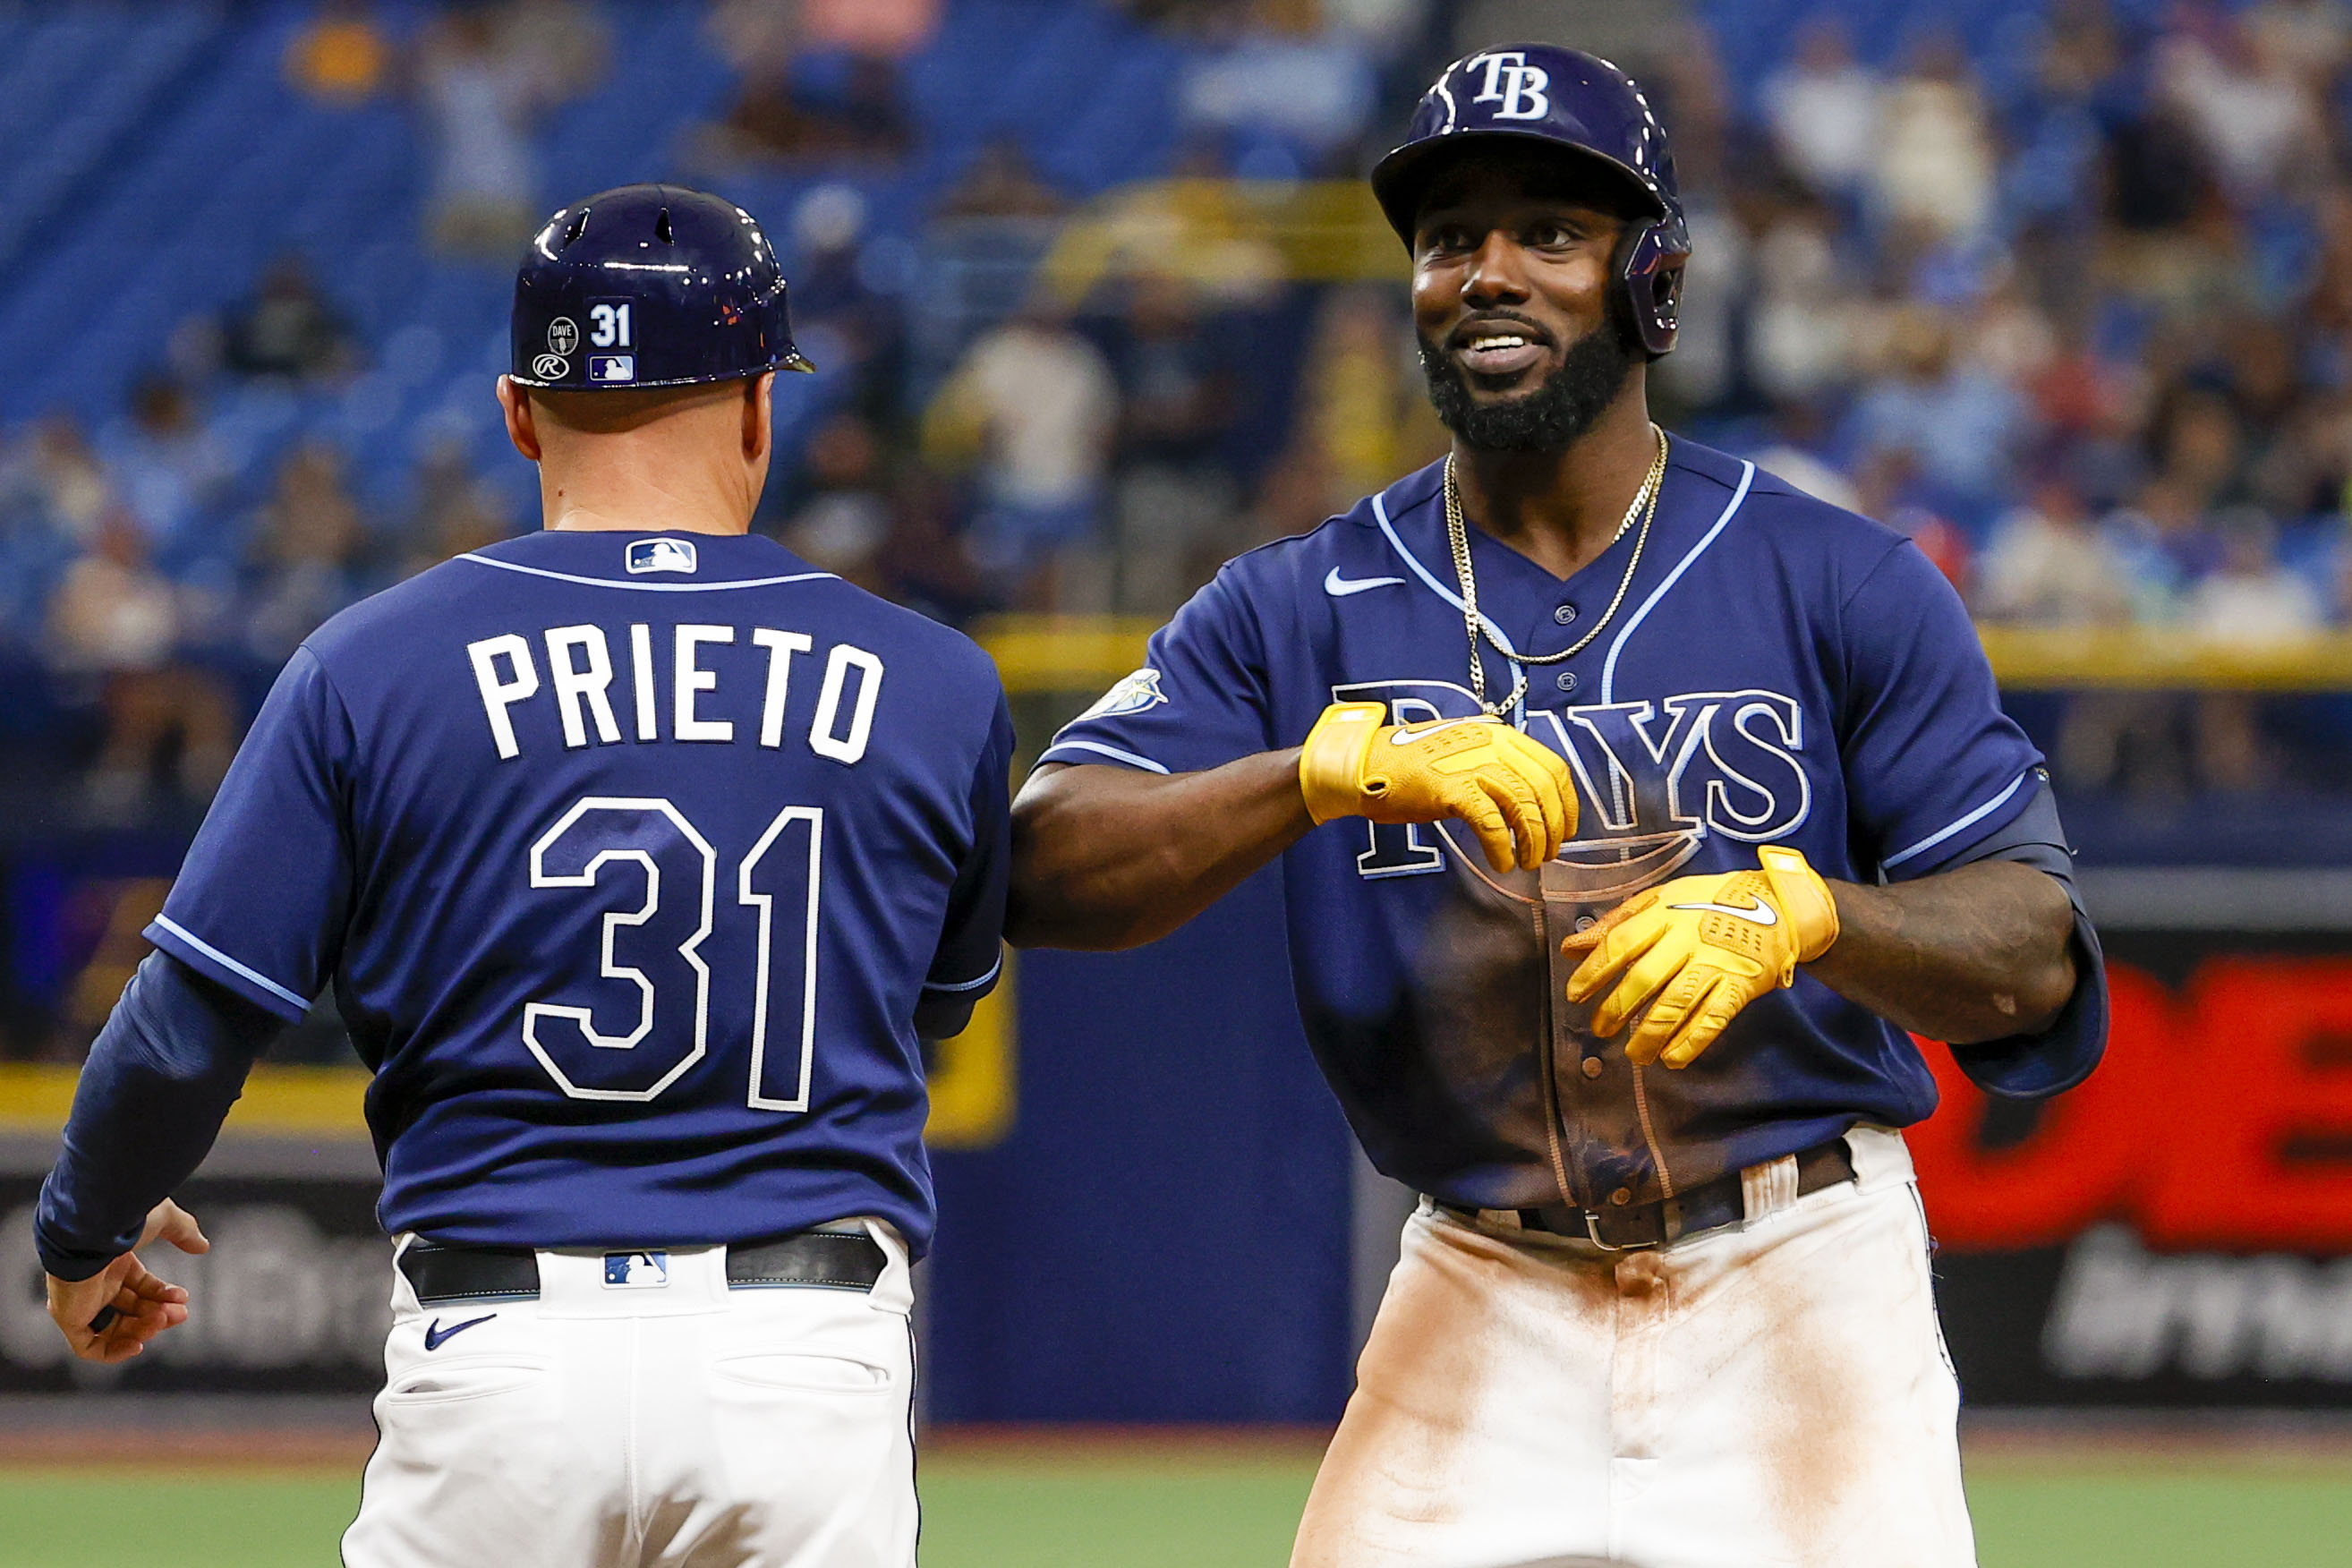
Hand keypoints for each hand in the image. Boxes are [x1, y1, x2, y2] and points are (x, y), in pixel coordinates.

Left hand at [45, 1199, 209, 1363]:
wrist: (89, 1228)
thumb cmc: (123, 1219)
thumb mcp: (163, 1219)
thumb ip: (184, 1231)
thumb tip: (203, 1246)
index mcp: (113, 1259)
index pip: (140, 1286)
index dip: (163, 1294)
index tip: (183, 1298)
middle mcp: (95, 1281)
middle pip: (130, 1309)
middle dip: (158, 1314)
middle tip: (180, 1314)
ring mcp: (81, 1300)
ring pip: (113, 1328)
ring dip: (142, 1329)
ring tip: (162, 1321)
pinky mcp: (69, 1317)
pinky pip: (87, 1346)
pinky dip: (113, 1351)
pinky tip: (138, 1344)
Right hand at [1298, 701, 1575, 872]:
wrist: (1363, 765)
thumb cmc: (1409, 766)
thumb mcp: (1462, 753)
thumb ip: (1495, 765)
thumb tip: (1527, 797)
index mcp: (1499, 734)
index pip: (1553, 767)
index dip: (1567, 804)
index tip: (1565, 830)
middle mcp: (1491, 743)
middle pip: (1544, 788)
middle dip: (1552, 827)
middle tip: (1545, 854)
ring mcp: (1470, 764)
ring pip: (1523, 804)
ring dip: (1532, 840)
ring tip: (1526, 862)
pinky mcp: (1449, 788)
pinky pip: (1490, 822)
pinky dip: (1501, 846)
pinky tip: (1501, 862)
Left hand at [1561, 846, 1839, 1068]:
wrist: (1778, 905)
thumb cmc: (1708, 901)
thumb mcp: (1661, 899)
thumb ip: (1616, 923)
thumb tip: (1571, 947)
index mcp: (1664, 914)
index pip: (1621, 943)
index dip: (1594, 971)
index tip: (1575, 995)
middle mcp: (1688, 938)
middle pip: (1645, 978)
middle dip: (1617, 1008)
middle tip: (1600, 1029)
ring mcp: (1716, 962)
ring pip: (1677, 1004)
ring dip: (1650, 1034)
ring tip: (1633, 1055)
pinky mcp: (1741, 985)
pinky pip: (1714, 1018)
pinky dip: (1692, 1041)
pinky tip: (1672, 1059)